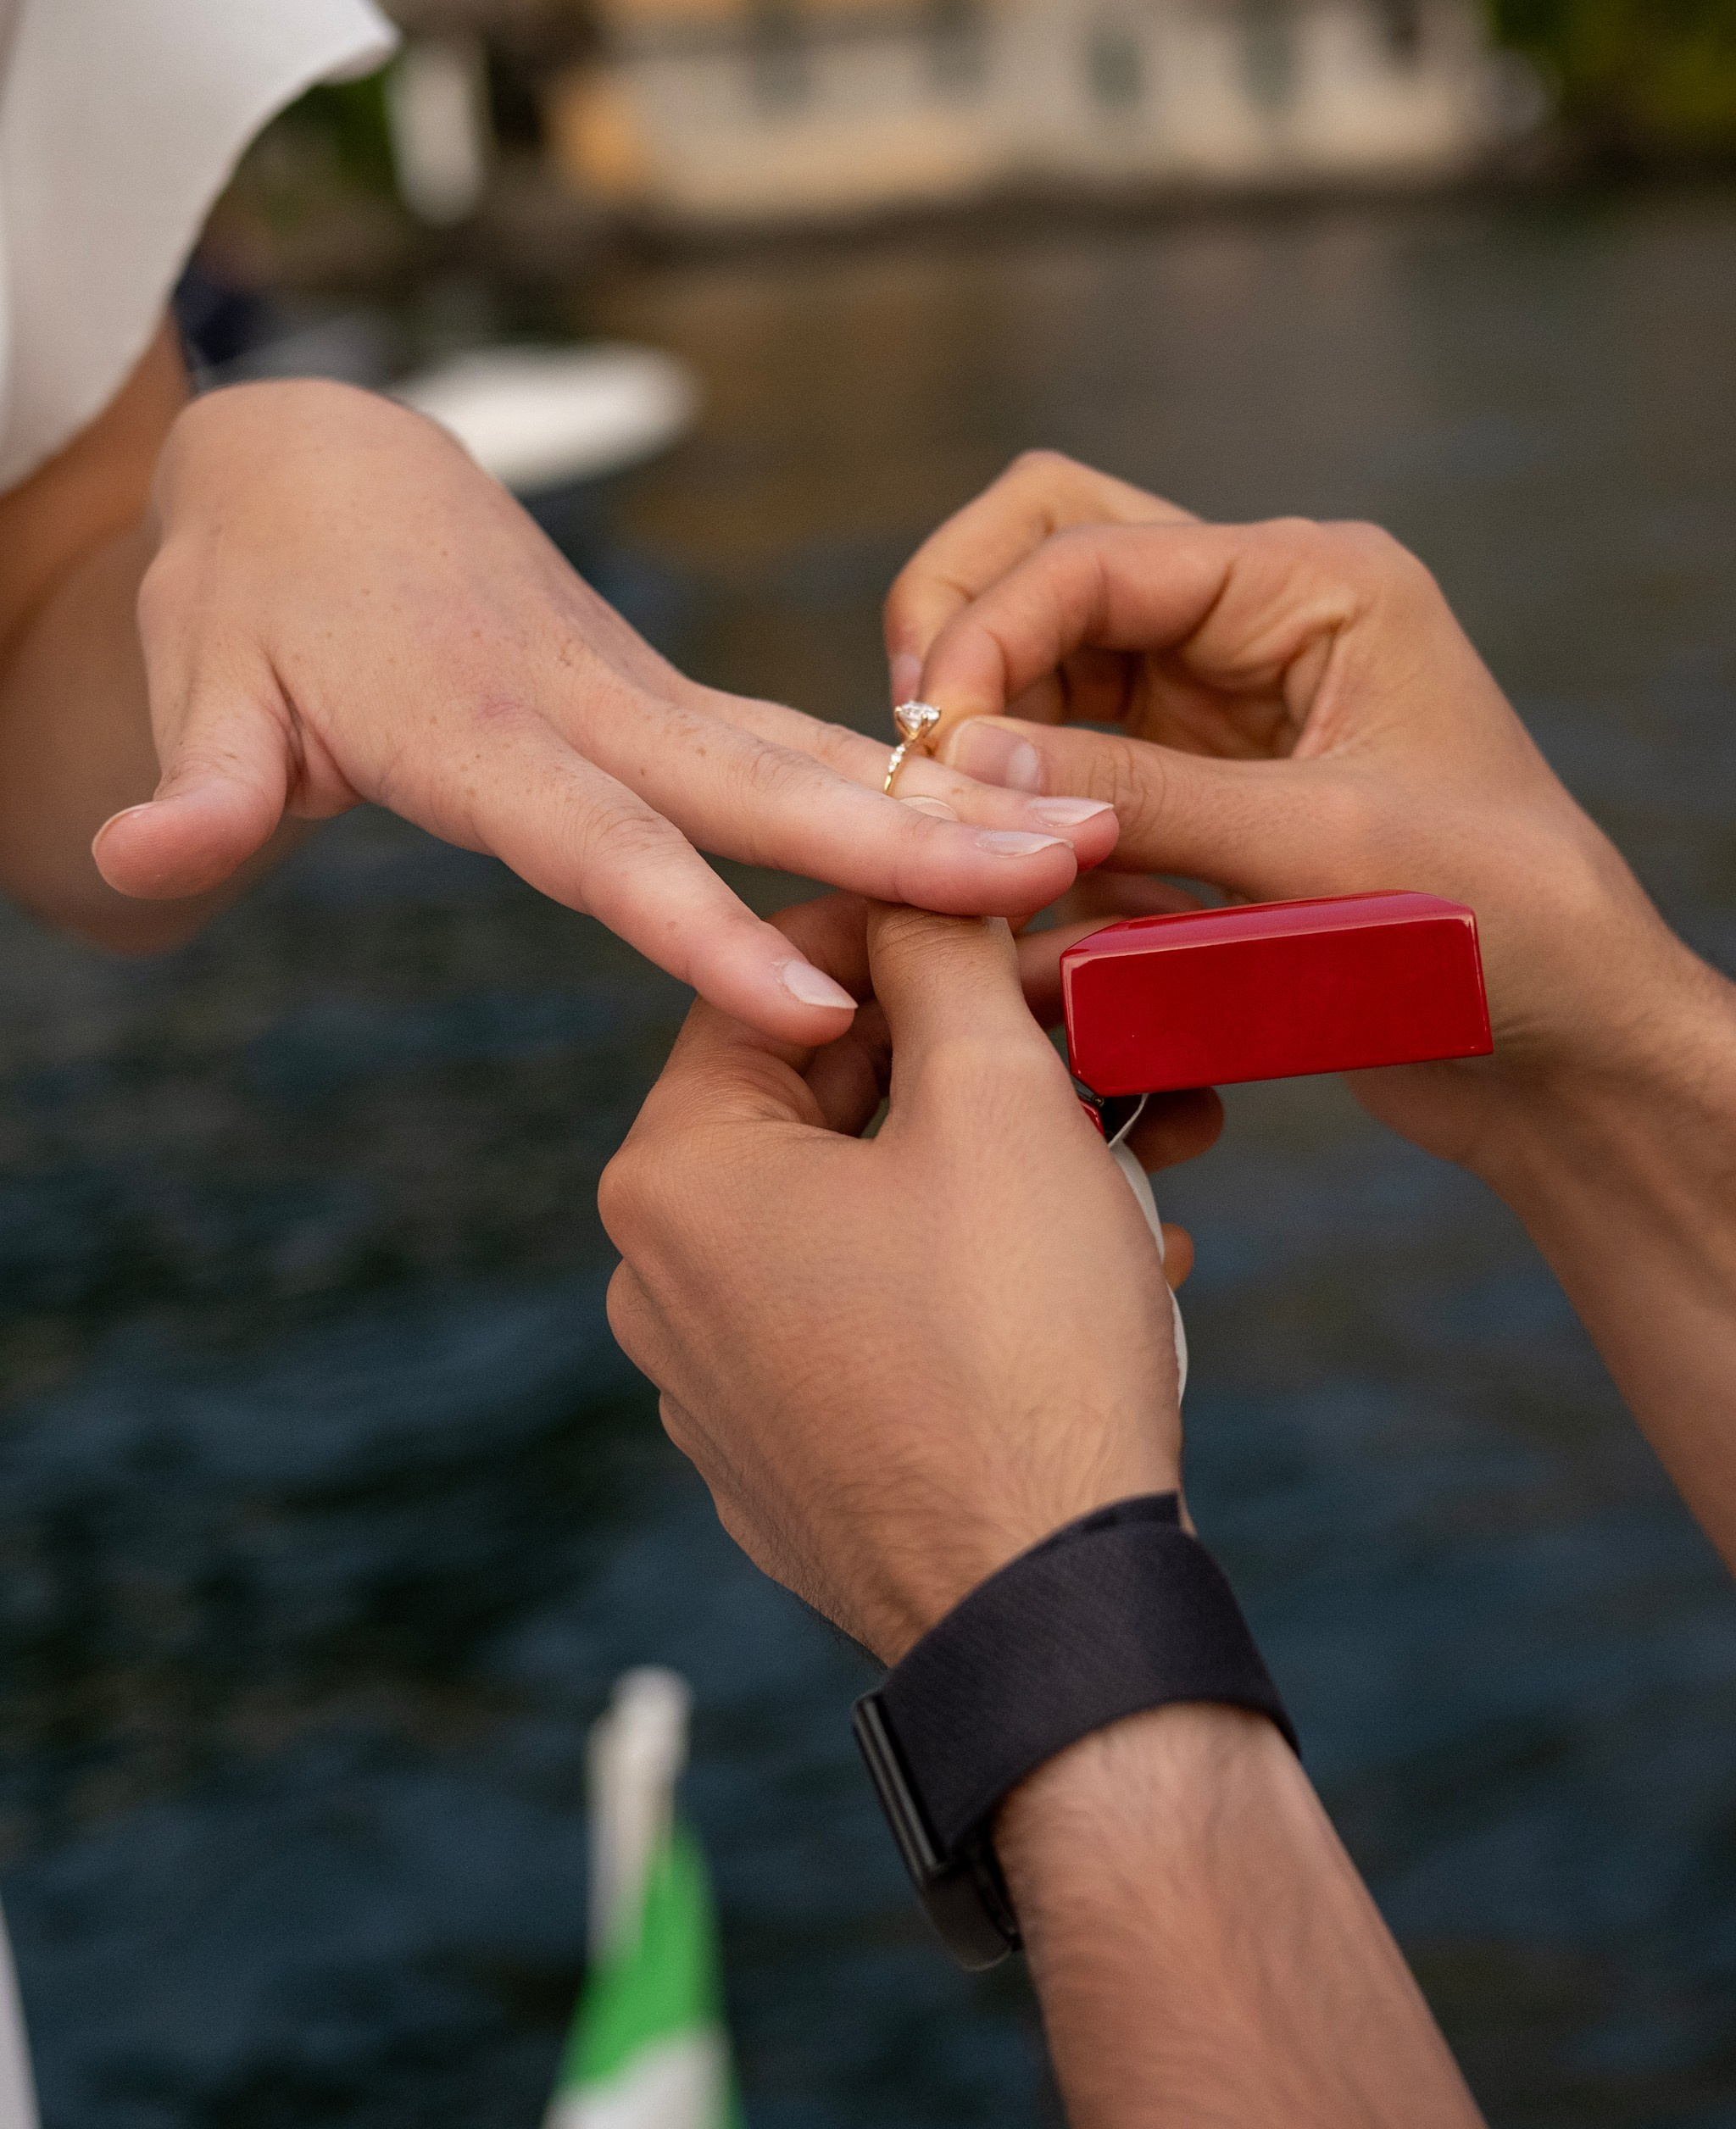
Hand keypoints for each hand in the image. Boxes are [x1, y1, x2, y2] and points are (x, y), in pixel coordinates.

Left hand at [92, 385, 1120, 1039]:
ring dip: (953, 800)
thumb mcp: (207, 684)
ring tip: (1098, 838)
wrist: (328, 473)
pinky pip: (803, 743)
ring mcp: (644, 695)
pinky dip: (912, 783)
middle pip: (766, 786)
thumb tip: (131, 870)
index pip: (609, 847)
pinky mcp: (671, 699)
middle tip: (1068, 867)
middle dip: (917, 839)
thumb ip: (199, 786)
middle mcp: (589, 709)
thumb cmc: (258, 595)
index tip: (820, 999)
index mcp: (479, 733)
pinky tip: (1012, 820)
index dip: (707, 929)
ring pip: (816, 752)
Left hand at [599, 895, 1215, 1662]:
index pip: (777, 986)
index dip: (910, 931)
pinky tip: (1099, 1270)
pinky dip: (974, 1274)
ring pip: (867, 1211)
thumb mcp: (996, 1101)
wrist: (1048, 1611)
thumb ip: (942, 960)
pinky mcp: (781, 1458)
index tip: (1016, 921)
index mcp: (675, 1176)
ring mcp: (715, 1383)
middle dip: (981, 1060)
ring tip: (1137, 1158)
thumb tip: (915, 891)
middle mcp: (660, 1279)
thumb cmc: (1018, 1341)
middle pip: (829, 1103)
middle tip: (1102, 1038)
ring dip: (1002, 1165)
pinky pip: (874, 1316)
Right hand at [889, 453, 1698, 1171]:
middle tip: (916, 751)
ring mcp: (1221, 705)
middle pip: (1053, 559)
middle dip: (969, 639)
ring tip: (962, 836)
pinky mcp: (1199, 790)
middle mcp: (1257, 620)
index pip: (1093, 551)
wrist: (1563, 1048)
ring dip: (993, 740)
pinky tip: (1024, 893)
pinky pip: (1073, 771)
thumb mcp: (1322, 849)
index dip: (989, 633)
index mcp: (1313, 580)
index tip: (931, 747)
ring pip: (1048, 670)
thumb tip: (969, 759)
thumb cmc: (1500, 929)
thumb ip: (1142, 795)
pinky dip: (1033, 818)